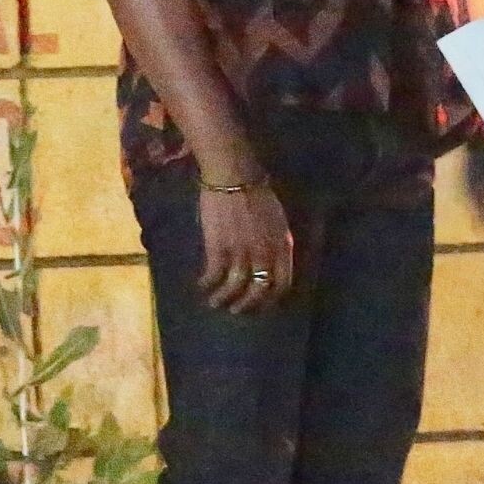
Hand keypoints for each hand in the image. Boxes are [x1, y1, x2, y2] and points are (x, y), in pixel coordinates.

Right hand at [198, 182, 293, 312]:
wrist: (233, 174)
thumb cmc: (256, 190)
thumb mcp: (277, 219)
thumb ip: (276, 241)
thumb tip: (271, 261)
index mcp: (282, 245)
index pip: (282, 282)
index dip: (271, 298)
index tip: (261, 303)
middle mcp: (265, 253)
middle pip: (259, 290)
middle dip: (247, 304)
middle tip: (237, 309)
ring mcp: (242, 251)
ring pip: (235, 287)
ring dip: (224, 299)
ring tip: (215, 303)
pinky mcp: (219, 247)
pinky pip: (214, 275)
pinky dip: (207, 284)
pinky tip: (202, 286)